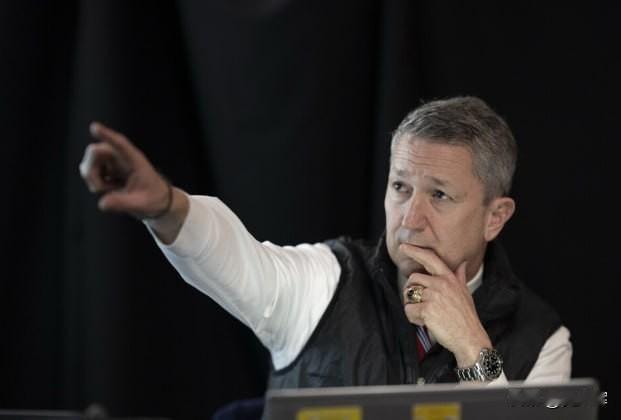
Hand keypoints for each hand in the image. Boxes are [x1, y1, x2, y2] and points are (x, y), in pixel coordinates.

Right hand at [79, 122, 170, 218]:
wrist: (156, 201)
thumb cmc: (153, 198)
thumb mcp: (140, 204)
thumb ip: (122, 203)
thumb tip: (102, 203)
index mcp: (135, 160)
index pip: (120, 144)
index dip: (107, 136)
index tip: (94, 127)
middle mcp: (122, 157)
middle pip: (95, 152)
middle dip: (91, 171)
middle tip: (98, 189)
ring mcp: (113, 162)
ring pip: (89, 163)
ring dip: (93, 179)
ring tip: (111, 190)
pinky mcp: (107, 169)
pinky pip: (90, 172)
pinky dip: (94, 183)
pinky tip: (109, 189)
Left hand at [400, 244, 490, 367]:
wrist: (470, 338)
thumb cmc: (466, 317)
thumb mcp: (465, 293)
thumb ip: (459, 277)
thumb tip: (463, 264)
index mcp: (449, 278)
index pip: (430, 259)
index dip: (415, 251)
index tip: (403, 247)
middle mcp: (441, 284)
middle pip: (413, 278)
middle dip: (411, 292)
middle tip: (421, 305)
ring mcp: (434, 296)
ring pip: (409, 295)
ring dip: (413, 307)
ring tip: (426, 315)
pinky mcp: (427, 309)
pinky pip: (409, 310)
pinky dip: (413, 318)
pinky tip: (425, 323)